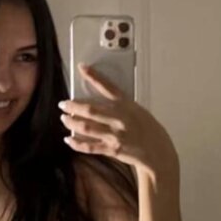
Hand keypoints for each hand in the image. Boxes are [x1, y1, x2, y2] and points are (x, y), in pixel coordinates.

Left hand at [58, 64, 178, 179]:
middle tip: (63, 103)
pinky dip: (76, 143)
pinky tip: (68, 139)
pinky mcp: (112, 149)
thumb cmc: (148, 130)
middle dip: (72, 106)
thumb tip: (98, 102)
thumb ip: (120, 106)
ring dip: (71, 122)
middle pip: (90, 110)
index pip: (108, 87)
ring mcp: (115, 135)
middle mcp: (120, 119)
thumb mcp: (137, 111)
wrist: (158, 152)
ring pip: (86, 127)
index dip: (93, 76)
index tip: (82, 67)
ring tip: (64, 119)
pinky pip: (89, 146)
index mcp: (127, 105)